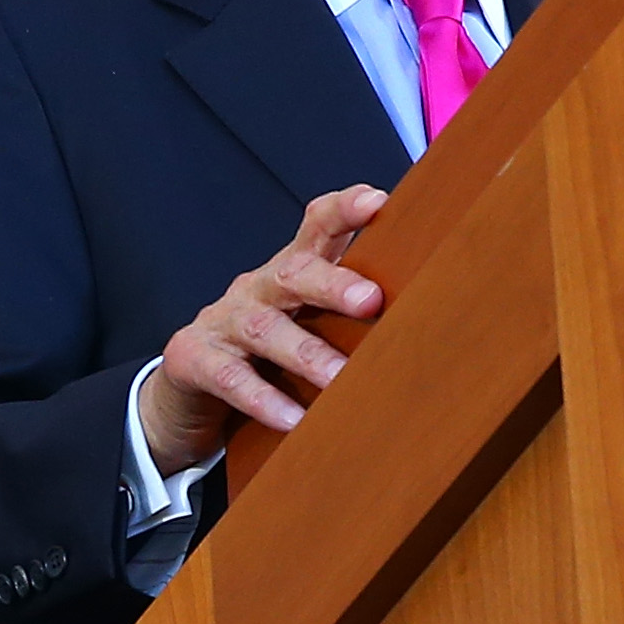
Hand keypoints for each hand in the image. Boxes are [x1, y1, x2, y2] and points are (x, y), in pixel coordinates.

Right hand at [137, 186, 388, 472]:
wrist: (187, 383)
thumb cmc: (267, 349)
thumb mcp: (306, 321)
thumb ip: (352, 311)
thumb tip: (435, 315)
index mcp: (291, 272)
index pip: (317, 226)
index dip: (345, 210)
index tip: (379, 202)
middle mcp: (258, 288)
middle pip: (293, 273)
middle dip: (332, 283)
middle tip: (371, 300)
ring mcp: (224, 322)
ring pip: (267, 329)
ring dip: (306, 353)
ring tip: (340, 378)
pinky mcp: (196, 360)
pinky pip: (231, 379)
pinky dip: (263, 399)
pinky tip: (294, 420)